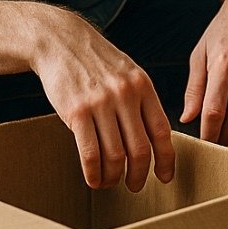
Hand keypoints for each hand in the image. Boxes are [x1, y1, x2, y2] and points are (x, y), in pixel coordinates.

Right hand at [30, 5, 174, 190]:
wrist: (60, 42)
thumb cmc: (97, 62)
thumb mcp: (129, 73)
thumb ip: (141, 100)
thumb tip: (153, 135)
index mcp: (144, 87)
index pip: (162, 131)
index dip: (166, 158)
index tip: (166, 176)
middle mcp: (126, 96)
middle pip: (140, 148)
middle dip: (139, 174)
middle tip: (136, 186)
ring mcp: (101, 104)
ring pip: (114, 154)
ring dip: (114, 176)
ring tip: (111, 183)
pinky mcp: (76, 112)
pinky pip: (89, 152)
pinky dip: (93, 172)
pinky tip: (93, 179)